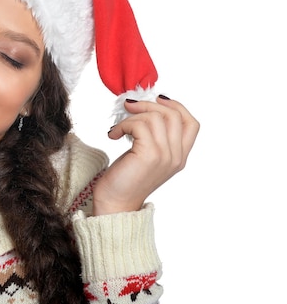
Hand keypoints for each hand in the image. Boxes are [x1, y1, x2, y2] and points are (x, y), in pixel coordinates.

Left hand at [92, 95, 199, 214]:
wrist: (115, 204)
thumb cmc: (126, 180)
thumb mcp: (147, 156)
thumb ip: (154, 137)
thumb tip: (146, 107)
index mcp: (180, 157)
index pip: (191, 123)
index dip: (176, 106)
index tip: (156, 99)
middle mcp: (177, 157)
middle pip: (173, 115)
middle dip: (149, 104)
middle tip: (128, 106)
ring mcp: (165, 156)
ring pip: (156, 117)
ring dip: (132, 117)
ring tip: (119, 128)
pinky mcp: (150, 155)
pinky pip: (139, 125)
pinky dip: (123, 125)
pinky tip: (113, 135)